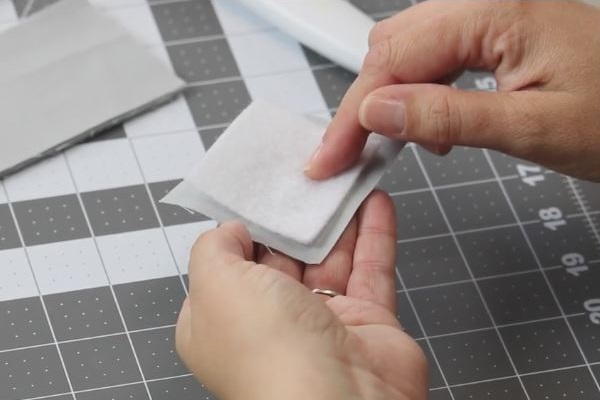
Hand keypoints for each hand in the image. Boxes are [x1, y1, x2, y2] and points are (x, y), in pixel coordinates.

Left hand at [175, 191, 427, 399]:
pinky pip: (372, 270)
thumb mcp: (215, 284)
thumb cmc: (269, 352)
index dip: (244, 225)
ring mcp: (321, 325)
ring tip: (345, 177)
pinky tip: (376, 202)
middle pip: (283, 256)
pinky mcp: (367, 324)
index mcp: (223, 320)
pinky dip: (375, 235)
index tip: (259, 188)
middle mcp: (270, 324)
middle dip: (295, 216)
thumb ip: (214, 248)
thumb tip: (231, 230)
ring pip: (331, 259)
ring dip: (340, 218)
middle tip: (308, 173)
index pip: (229, 263)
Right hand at [305, 0, 599, 181]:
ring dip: (390, 97)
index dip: (355, 112)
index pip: (396, 58)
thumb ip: (450, 116)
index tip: (331, 156)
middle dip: (365, 103)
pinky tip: (429, 124)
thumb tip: (378, 110)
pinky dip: (417, 91)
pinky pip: (433, 54)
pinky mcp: (493, 32)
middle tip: (352, 154)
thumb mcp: (533, 128)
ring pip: (407, 48)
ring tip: (397, 143)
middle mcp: (488, 2)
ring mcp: (490, 14)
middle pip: (393, 46)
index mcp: (498, 12)